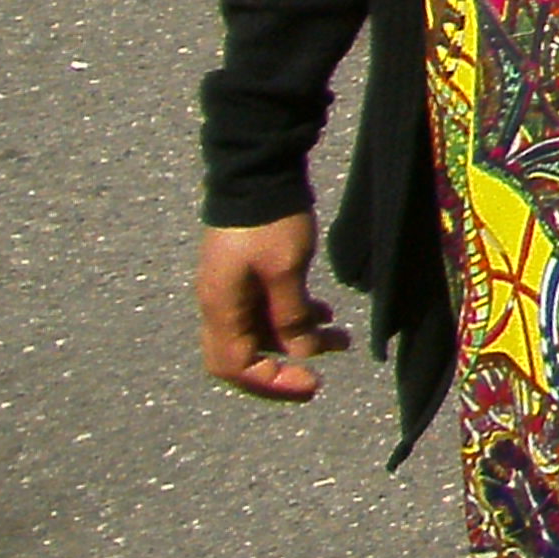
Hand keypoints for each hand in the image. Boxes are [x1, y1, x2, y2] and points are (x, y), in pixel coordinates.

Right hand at [198, 214, 346, 401]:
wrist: (258, 173)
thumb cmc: (270, 222)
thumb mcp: (286, 270)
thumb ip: (291, 315)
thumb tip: (300, 353)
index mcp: (221, 309)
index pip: (236, 367)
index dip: (272, 382)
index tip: (312, 384)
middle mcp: (219, 305)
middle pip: (242, 357)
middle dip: (280, 369)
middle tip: (316, 377)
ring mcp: (231, 289)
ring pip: (260, 331)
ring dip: (296, 339)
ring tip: (339, 339)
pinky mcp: (246, 274)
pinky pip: (266, 308)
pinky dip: (293, 316)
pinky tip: (325, 313)